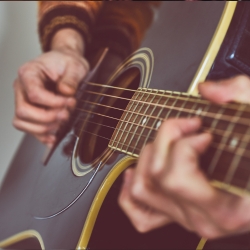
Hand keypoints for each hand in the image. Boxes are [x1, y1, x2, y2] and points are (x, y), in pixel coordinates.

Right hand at [13, 29, 88, 146]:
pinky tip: (53, 138)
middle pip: (23, 111)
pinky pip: (28, 128)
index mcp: (29, 72)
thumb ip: (71, 79)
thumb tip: (66, 92)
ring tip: (62, 122)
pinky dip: (40, 136)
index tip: (68, 102)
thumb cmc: (67, 62)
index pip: (33, 95)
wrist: (65, 63)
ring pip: (22, 122)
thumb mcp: (75, 66)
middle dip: (47, 118)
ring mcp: (23, 100)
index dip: (52, 103)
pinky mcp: (30, 111)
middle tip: (66, 114)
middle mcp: (22, 87)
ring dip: (44, 128)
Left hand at [119, 75, 249, 238]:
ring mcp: (188, 219)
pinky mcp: (179, 215)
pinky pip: (140, 213)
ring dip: (149, 155)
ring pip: (142, 188)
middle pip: (156, 176)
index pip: (176, 178)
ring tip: (169, 141)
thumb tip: (206, 90)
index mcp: (227, 208)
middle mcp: (203, 219)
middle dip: (167, 138)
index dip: (184, 144)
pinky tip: (135, 171)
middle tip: (187, 126)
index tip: (204, 132)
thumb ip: (241, 96)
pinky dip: (131, 190)